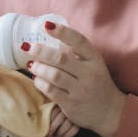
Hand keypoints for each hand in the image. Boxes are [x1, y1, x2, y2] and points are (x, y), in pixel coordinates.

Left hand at [27, 22, 126, 136]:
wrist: (109, 111)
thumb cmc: (96, 82)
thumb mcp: (92, 64)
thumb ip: (75, 53)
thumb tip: (50, 35)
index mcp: (94, 59)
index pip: (79, 41)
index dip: (62, 32)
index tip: (47, 26)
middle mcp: (89, 74)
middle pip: (61, 59)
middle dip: (41, 51)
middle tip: (27, 46)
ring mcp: (81, 90)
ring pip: (54, 75)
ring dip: (39, 68)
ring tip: (31, 64)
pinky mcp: (72, 104)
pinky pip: (51, 91)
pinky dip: (40, 83)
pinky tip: (36, 79)